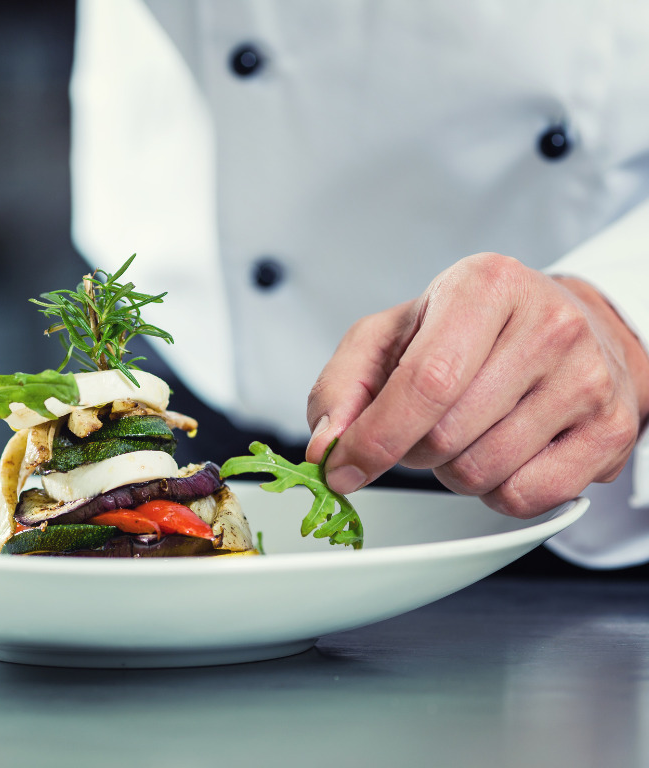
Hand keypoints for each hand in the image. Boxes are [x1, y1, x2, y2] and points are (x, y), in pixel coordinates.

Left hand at [305, 252, 648, 516]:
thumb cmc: (468, 330)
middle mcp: (548, 326)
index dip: (374, 439)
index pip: (425, 383)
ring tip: (465, 432)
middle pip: (448, 436)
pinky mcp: (611, 429)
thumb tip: (326, 446)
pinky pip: (528, 498)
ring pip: (483, 472)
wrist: (564, 324)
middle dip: (413, 450)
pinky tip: (501, 452)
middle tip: (422, 426)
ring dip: (452, 471)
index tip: (341, 468)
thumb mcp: (392, 335)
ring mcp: (588, 379)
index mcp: (485, 287)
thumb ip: (343, 386)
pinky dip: (496, 492)